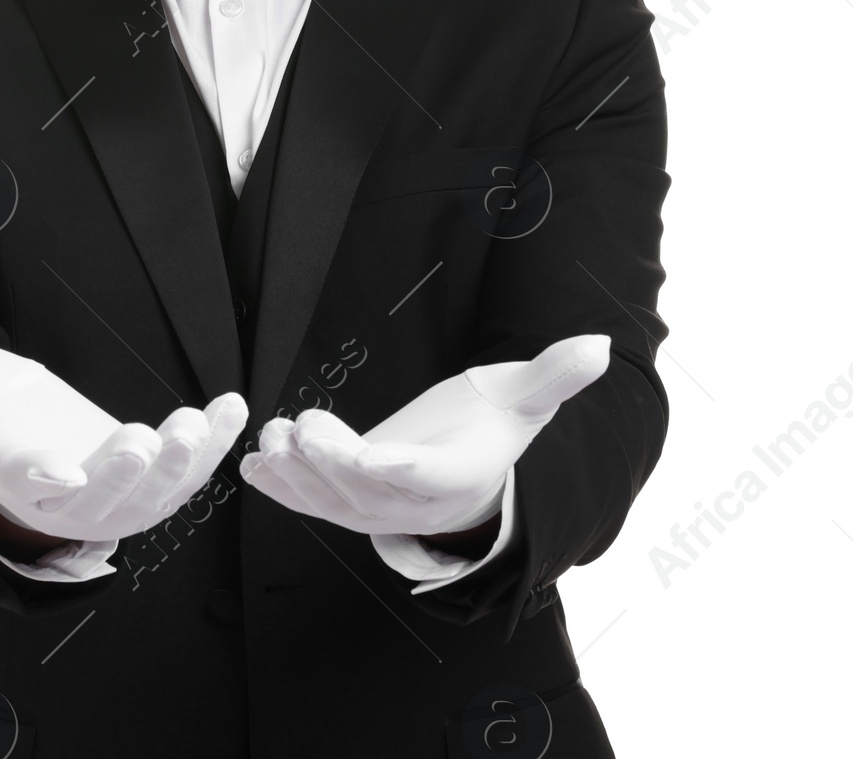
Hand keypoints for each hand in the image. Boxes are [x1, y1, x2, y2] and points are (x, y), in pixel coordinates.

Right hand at [0, 290, 247, 541]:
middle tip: (146, 436)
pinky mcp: (157, 488)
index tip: (63, 472)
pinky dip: (213, 447)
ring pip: (157, 495)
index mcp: (19, 479)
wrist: (41, 451)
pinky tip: (232, 407)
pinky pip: (191, 476)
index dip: (46, 480)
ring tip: (202, 417)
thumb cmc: (4, 416)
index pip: (31, 485)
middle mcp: (73, 505)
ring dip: (183, 461)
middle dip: (126, 472)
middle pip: (102, 499)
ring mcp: (120, 503)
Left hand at [238, 335, 608, 537]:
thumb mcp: (527, 396)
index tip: (372, 457)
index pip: (428, 478)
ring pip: (334, 503)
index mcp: (460, 478)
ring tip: (268, 440)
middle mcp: (417, 504)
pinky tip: (253, 464)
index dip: (400, 470)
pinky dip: (282, 488)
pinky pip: (313, 503)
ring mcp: (380, 508)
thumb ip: (556, 373)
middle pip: (370, 493)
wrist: (475, 464)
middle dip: (333, 465)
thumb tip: (599, 344)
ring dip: (296, 476)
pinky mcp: (351, 500)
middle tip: (302, 427)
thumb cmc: (496, 423)